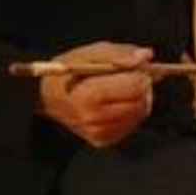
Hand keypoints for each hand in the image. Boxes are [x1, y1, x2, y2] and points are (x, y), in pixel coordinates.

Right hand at [37, 41, 154, 147]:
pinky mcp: (104, 141)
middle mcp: (93, 120)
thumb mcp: (90, 53)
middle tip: (126, 76)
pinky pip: (133, 123)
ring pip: (141, 112)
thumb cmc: (69, 72)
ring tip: (118, 88)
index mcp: (87, 97)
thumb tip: (146, 56)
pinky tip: (115, 102)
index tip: (131, 65)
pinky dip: (131, 110)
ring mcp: (99, 134)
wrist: (49, 98)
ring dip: (138, 97)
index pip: (135, 86)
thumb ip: (119, 53)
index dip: (139, 72)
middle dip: (140, 85)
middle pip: (142, 101)